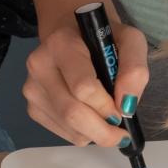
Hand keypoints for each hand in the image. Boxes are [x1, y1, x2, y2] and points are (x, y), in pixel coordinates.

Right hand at [21, 8, 149, 147]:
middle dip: (103, 130)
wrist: (70, 33)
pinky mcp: (33, 107)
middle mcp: (39, 66)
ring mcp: (32, 88)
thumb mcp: (129, 41)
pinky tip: (90, 117)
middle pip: (72, 113)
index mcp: (61, 44)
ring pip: (69, 128)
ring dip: (95, 133)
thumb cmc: (102, 38)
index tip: (122, 110)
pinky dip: (83, 133)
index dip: (106, 106)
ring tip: (106, 119)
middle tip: (121, 134)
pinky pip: (63, 133)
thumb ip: (134, 69)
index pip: (83, 87)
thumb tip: (126, 105)